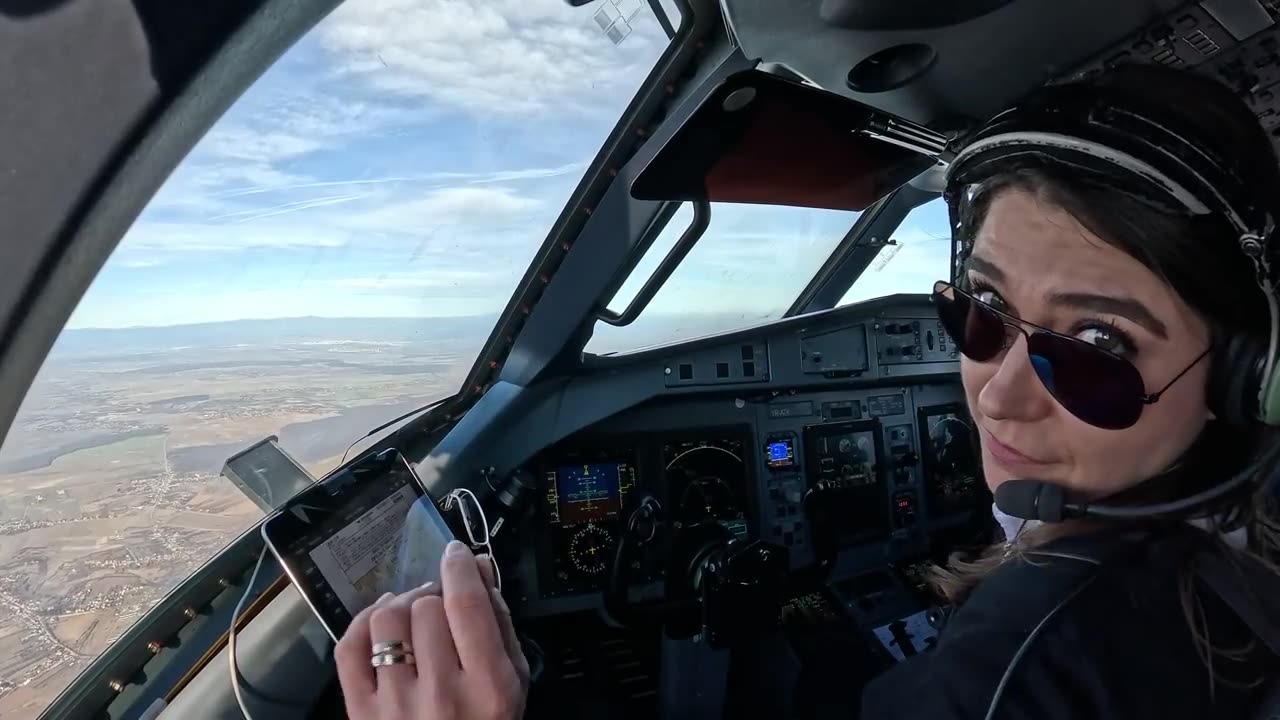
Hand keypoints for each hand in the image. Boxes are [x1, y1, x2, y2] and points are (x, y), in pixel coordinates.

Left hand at [336, 541, 529, 718]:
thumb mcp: (514, 684)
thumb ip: (500, 625)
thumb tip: (478, 569)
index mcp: (488, 687)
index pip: (466, 604)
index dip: (460, 568)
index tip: (457, 555)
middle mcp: (442, 694)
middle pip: (428, 608)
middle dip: (436, 597)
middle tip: (441, 607)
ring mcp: (396, 705)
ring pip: (388, 618)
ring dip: (403, 605)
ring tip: (413, 616)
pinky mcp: (361, 713)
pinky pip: (350, 647)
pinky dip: (364, 623)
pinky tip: (381, 623)